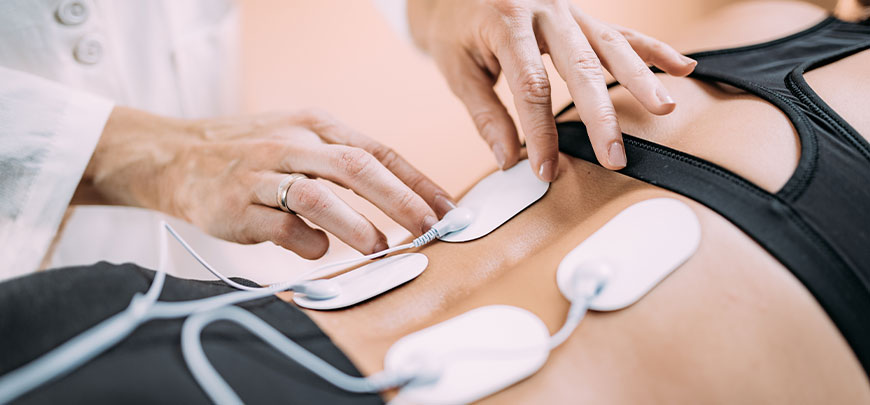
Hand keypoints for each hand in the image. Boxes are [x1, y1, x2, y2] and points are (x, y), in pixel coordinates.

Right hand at [79, 107, 453, 258]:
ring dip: (356, 224)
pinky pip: (279, 227)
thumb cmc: (247, 154)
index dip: (416, 180)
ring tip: (380, 246)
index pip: (377, 150)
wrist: (172, 156)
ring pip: (318, 194)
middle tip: (429, 228)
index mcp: (314, 125)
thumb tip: (397, 201)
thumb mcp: (297, 139)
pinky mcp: (234, 206)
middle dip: (401, 199)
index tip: (445, 207)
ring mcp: (261, 174)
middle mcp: (291, 143)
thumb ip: (340, 163)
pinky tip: (317, 250)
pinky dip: (306, 243)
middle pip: (357, 166)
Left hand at [409, 0, 696, 179]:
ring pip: (609, 45)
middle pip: (580, 66)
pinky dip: (651, 50)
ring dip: (640, 79)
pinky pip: (619, 32)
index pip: (532, 86)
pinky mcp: (578, 13)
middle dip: (601, 116)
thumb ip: (485, 114)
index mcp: (506, 21)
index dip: (541, 132)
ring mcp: (566, 7)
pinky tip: (682, 68)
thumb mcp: (456, 68)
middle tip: (615, 156)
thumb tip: (508, 158)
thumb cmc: (451, 25)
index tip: (546, 169)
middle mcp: (543, 7)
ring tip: (665, 108)